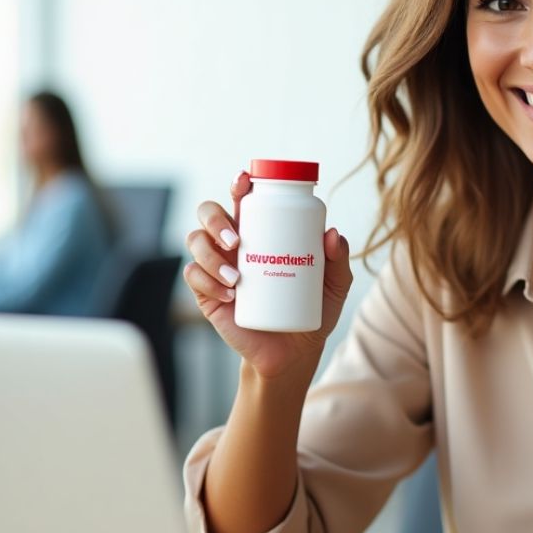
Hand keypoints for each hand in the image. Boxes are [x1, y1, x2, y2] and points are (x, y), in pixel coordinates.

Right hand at [183, 171, 353, 380]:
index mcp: (260, 231)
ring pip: (195, 241)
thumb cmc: (313, 309)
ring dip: (210, 255)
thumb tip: (333, 234)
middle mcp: (232, 244)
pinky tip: (229, 293)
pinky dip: (207, 281)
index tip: (244, 179)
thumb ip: (339, 260)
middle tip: (237, 238)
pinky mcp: (207, 294)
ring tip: (237, 277)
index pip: (243, 200)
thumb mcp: (335, 285)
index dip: (238, 184)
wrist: (295, 352)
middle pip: (208, 213)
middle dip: (215, 218)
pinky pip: (193, 276)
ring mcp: (216, 267)